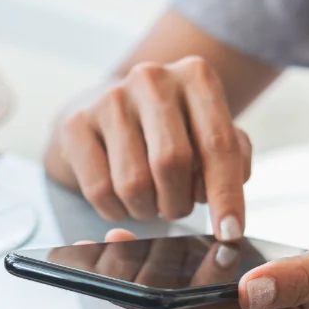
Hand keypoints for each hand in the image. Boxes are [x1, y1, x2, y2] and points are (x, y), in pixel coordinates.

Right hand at [52, 57, 251, 239]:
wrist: (109, 110)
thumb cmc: (172, 130)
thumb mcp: (211, 134)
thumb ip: (233, 162)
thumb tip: (228, 216)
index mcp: (196, 76)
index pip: (218, 144)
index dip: (226, 195)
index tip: (230, 232)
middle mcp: (152, 79)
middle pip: (171, 161)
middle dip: (179, 202)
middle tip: (177, 209)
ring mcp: (109, 98)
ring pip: (133, 183)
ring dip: (147, 210)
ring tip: (150, 202)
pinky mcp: (76, 124)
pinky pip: (99, 190)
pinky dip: (117, 211)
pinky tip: (122, 201)